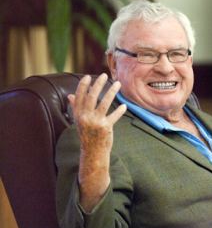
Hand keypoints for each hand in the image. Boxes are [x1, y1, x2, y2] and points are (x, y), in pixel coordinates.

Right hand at [68, 73, 126, 210]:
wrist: (92, 152)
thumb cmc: (87, 133)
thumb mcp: (79, 121)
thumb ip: (76, 107)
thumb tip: (70, 95)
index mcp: (78, 114)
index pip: (80, 96)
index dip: (83, 86)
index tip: (88, 76)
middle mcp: (85, 117)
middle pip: (92, 97)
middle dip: (98, 85)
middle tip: (104, 75)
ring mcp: (95, 122)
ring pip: (104, 103)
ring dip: (112, 92)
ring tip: (118, 83)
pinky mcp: (105, 128)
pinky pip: (114, 116)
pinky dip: (119, 111)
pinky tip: (124, 105)